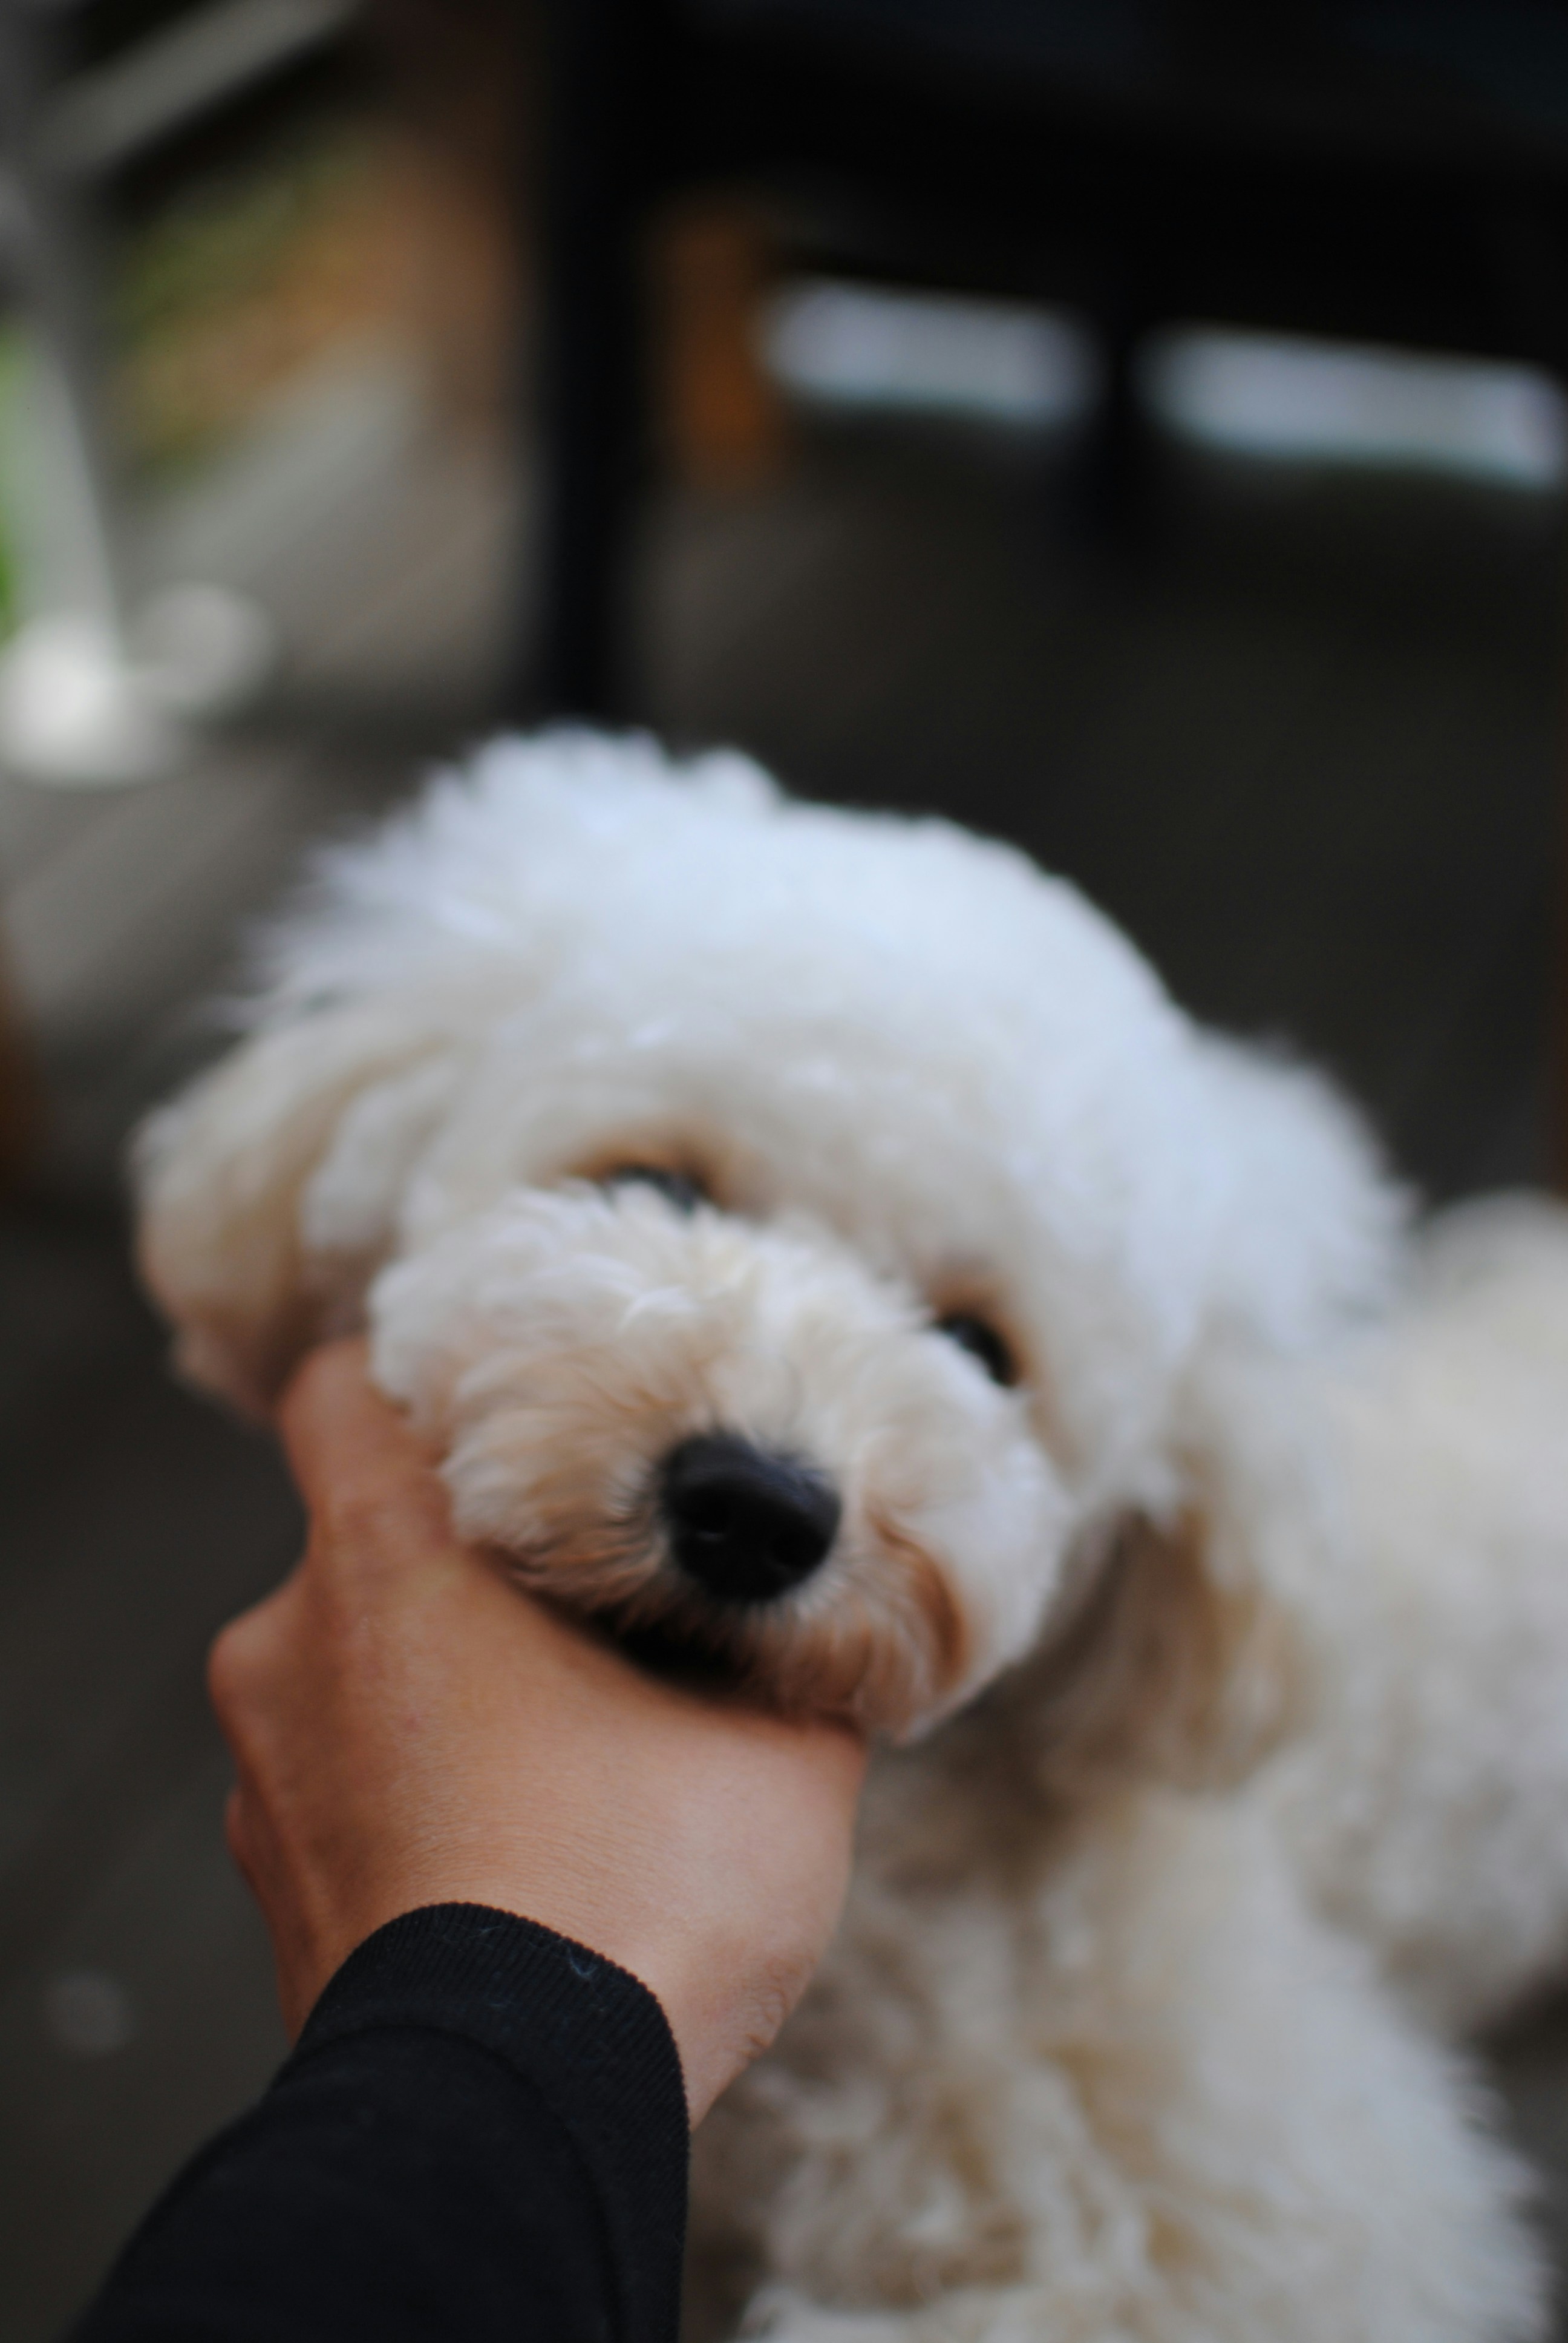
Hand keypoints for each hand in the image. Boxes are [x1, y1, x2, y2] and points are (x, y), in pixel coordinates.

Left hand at [209, 1339, 865, 2120]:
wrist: (515, 2120)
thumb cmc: (640, 1894)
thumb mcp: (777, 1747)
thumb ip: (782, 1649)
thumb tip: (816, 1612)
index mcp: (388, 1565)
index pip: (342, 1394)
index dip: (413, 1383)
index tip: (497, 1414)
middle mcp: (291, 1653)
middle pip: (365, 1548)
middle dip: (469, 1573)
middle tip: (585, 1616)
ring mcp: (267, 1784)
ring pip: (355, 1682)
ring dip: (442, 1695)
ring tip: (567, 1758)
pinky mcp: (277, 1894)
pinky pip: (346, 1794)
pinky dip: (415, 1799)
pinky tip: (520, 1855)